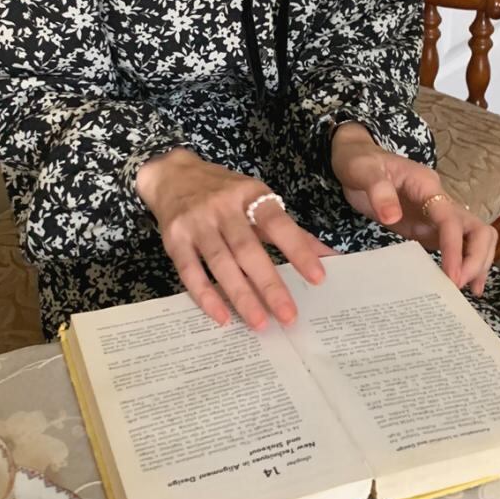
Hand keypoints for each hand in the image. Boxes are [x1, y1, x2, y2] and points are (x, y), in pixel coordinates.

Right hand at [135, 148, 327, 330]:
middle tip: (288, 316)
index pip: (277, 223)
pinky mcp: (174, 240)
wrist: (172, 175)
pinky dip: (206, 296)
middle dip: (269, 285)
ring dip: (241, 296)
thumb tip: (327, 256)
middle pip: (248, 250)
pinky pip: (190, 272)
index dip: (297, 249)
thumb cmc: (223, 193)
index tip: (317, 278)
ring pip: (221, 264)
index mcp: (249, 195)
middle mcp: (223, 207)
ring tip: (259, 323)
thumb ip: (289, 230)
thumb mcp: (257, 200)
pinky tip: (223, 317)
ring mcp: (196, 224)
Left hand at [331, 126, 497, 298]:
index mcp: (427, 186)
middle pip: (477, 229)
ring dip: (478, 263)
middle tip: (458, 287)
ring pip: (475, 238)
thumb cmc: (361, 163)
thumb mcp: (363, 171)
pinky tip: (459, 285)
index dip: (455, 249)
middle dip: (476, 259)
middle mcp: (441, 201)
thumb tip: (392, 217)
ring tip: (469, 291)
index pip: (451, 219)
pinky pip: (458, 247)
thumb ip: (379, 191)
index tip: (451, 277)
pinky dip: (465, 265)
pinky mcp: (431, 229)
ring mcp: (438, 216)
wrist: (357, 160)